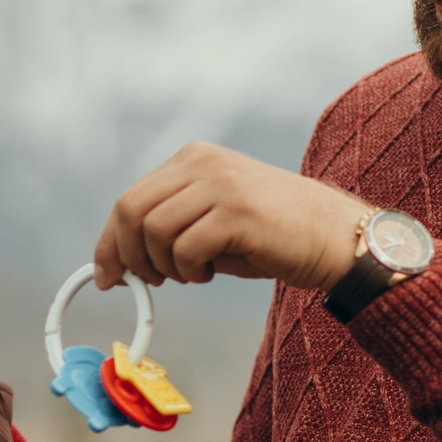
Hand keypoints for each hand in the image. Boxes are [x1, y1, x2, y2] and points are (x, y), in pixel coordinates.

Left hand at [93, 141, 368, 291]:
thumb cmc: (271, 236)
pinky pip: (185, 250)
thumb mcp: (212, 220)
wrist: (335, 237)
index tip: (106, 276)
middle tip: (150, 283)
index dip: (109, 242)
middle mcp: (203, 163)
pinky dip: (190, 272)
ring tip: (195, 273)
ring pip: (155, 233)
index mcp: (193, 158)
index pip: (130, 199)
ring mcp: (221, 184)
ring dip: (166, 267)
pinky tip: (212, 273)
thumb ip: (170, 228)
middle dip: (129, 258)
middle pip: (131, 212)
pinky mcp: (237, 212)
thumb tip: (121, 263)